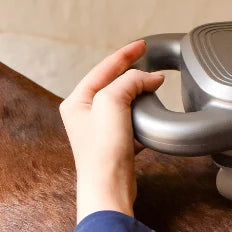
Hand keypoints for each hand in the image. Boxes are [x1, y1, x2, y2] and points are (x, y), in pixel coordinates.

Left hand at [60, 40, 163, 222]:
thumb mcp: (112, 102)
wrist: (109, 186)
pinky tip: (152, 115)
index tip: (142, 45)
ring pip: (124, 102)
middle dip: (132, 73)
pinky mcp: (115, 144)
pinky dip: (143, 115)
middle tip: (150, 62)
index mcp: (77, 101)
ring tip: (154, 86)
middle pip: (113, 84)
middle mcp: (85, 114)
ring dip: (139, 94)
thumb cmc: (103, 149)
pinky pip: (132, 121)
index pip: (103, 68)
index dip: (124, 55)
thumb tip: (150, 78)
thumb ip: (130, 82)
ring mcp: (100, 130)